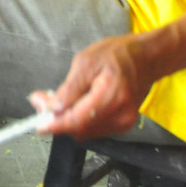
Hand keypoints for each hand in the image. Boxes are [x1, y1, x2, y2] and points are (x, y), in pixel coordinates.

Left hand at [30, 34, 152, 140]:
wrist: (148, 58)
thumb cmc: (118, 54)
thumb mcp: (86, 62)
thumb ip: (68, 89)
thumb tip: (50, 107)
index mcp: (111, 96)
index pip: (77, 120)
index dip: (55, 125)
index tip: (37, 124)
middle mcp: (120, 115)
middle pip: (80, 129)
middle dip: (57, 120)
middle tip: (42, 101)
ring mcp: (123, 123)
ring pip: (85, 132)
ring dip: (68, 121)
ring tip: (57, 101)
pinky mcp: (123, 125)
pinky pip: (94, 129)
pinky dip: (80, 120)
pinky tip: (75, 105)